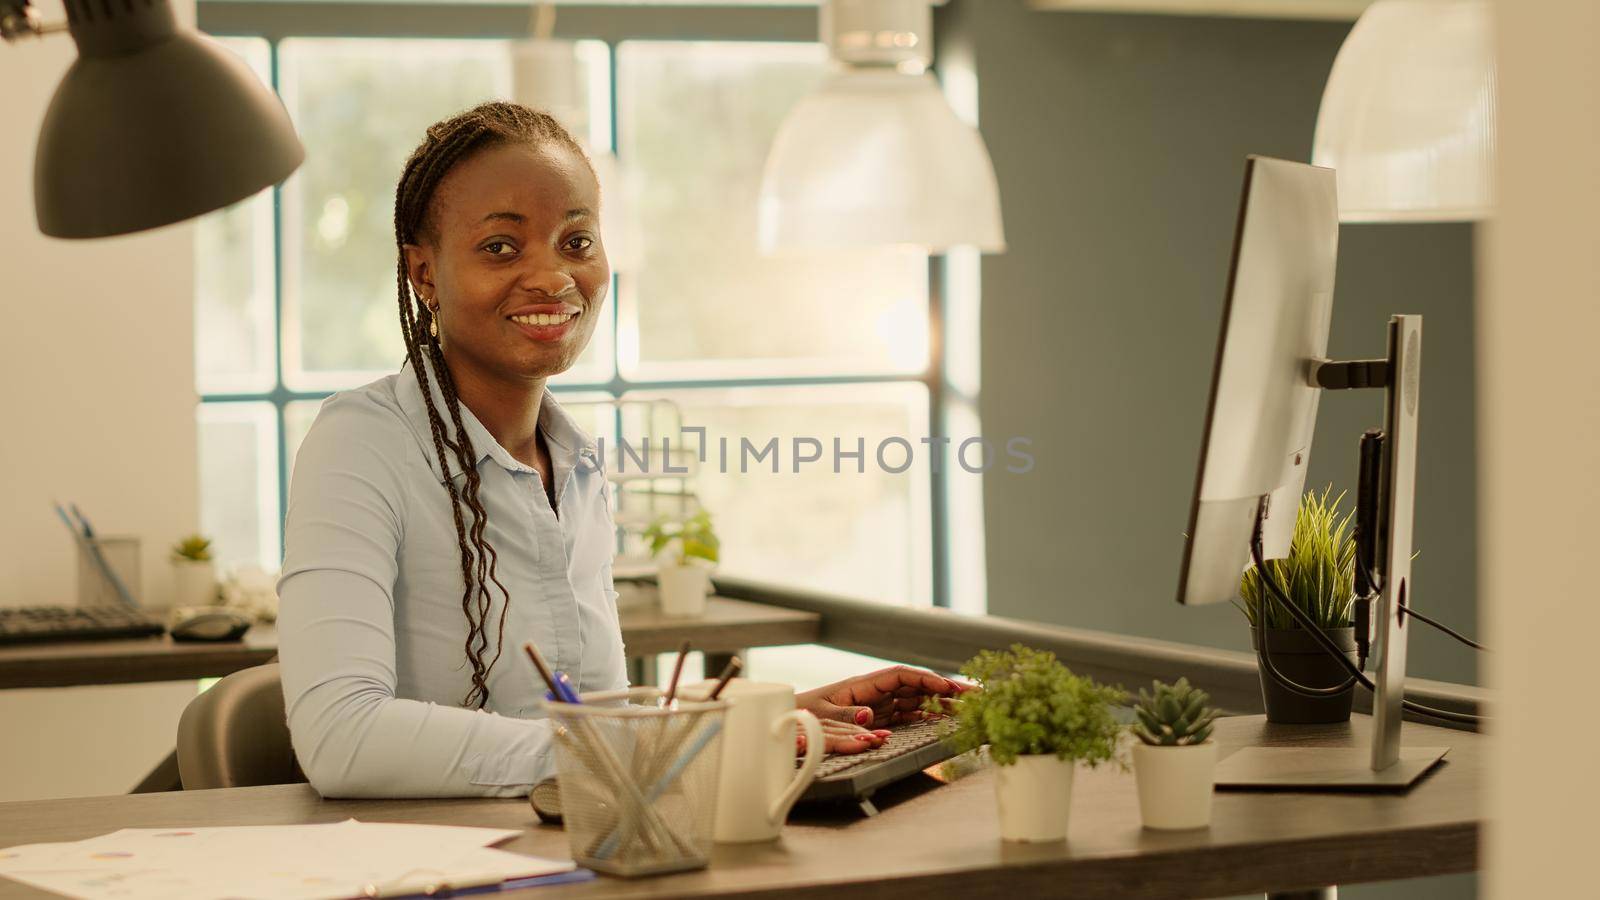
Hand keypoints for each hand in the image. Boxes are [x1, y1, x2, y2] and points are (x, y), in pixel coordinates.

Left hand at [796, 665, 968, 753]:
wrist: (787, 724)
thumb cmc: (800, 715)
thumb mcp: (818, 717)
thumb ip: (843, 717)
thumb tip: (868, 717)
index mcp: (861, 684)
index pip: (900, 676)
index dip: (926, 681)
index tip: (948, 688)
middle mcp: (873, 693)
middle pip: (915, 687)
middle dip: (945, 689)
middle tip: (976, 695)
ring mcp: (877, 706)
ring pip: (916, 702)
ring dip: (942, 704)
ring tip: (970, 708)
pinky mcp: (876, 720)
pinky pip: (907, 716)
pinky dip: (927, 718)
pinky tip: (945, 721)